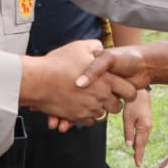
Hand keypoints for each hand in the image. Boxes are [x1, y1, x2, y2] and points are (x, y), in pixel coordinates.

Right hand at [22, 39, 136, 126]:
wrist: (38, 81)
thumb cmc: (58, 63)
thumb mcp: (80, 47)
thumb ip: (95, 47)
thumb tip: (101, 48)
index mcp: (107, 80)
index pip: (129, 92)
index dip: (129, 92)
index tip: (124, 91)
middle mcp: (101, 96)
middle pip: (117, 107)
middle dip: (113, 102)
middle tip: (106, 96)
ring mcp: (90, 109)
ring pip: (102, 114)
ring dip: (99, 108)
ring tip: (90, 99)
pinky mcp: (78, 117)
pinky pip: (89, 121)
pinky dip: (86, 116)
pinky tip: (80, 106)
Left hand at [121, 88, 152, 165]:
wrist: (140, 92)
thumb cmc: (133, 104)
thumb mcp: (127, 118)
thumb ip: (128, 132)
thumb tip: (129, 146)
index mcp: (144, 128)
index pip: (140, 145)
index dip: (139, 155)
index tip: (138, 165)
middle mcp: (148, 127)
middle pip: (143, 143)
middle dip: (140, 152)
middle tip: (137, 162)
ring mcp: (148, 124)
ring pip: (143, 138)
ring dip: (140, 146)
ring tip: (137, 155)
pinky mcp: (146, 121)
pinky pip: (143, 133)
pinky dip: (140, 139)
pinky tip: (136, 142)